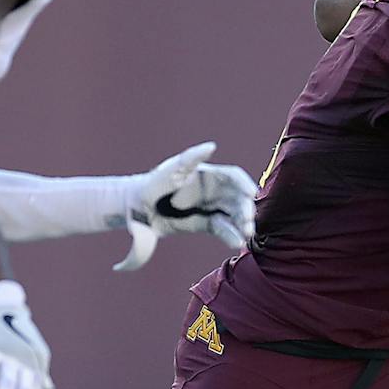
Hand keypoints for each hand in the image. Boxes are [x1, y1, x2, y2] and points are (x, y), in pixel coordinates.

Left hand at [115, 142, 257, 271]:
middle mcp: (213, 191)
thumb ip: (191, 158)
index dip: (244, 184)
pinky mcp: (205, 224)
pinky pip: (222, 230)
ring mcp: (210, 208)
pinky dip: (230, 236)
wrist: (137, 209)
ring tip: (246, 234)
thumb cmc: (153, 184)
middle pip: (237, 199)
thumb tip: (211, 146)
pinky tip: (236, 242)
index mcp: (208, 175)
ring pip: (233, 216)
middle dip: (246, 209)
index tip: (251, 194)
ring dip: (242, 224)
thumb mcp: (170, 170)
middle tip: (249, 222)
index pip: (233, 177)